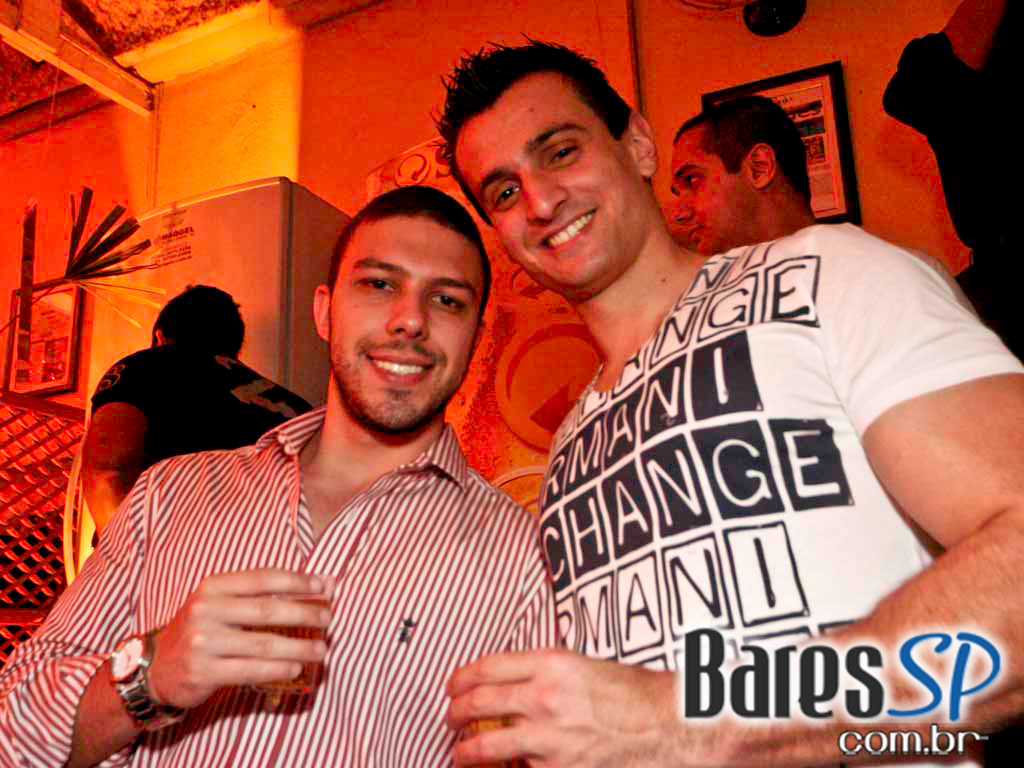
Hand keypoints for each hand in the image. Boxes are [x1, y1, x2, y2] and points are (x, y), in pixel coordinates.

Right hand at [147, 569, 332, 708]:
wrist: (154, 668)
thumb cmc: (201, 630)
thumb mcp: (222, 604)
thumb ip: (265, 594)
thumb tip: (323, 584)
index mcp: (212, 587)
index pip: (263, 578)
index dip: (297, 582)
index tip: (324, 586)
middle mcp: (205, 611)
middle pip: (267, 611)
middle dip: (304, 613)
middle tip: (328, 618)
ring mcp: (203, 642)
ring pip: (264, 644)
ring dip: (299, 647)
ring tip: (322, 649)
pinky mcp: (204, 672)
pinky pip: (251, 670)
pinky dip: (278, 669)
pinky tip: (296, 668)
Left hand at [447, 649, 681, 767]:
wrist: (671, 724)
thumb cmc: (634, 695)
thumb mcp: (584, 668)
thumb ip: (545, 675)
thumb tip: (509, 688)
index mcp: (552, 663)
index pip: (487, 667)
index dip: (461, 679)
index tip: (454, 687)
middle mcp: (546, 697)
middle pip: (478, 703)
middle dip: (456, 714)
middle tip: (452, 719)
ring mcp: (550, 737)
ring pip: (486, 747)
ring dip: (465, 752)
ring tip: (460, 754)